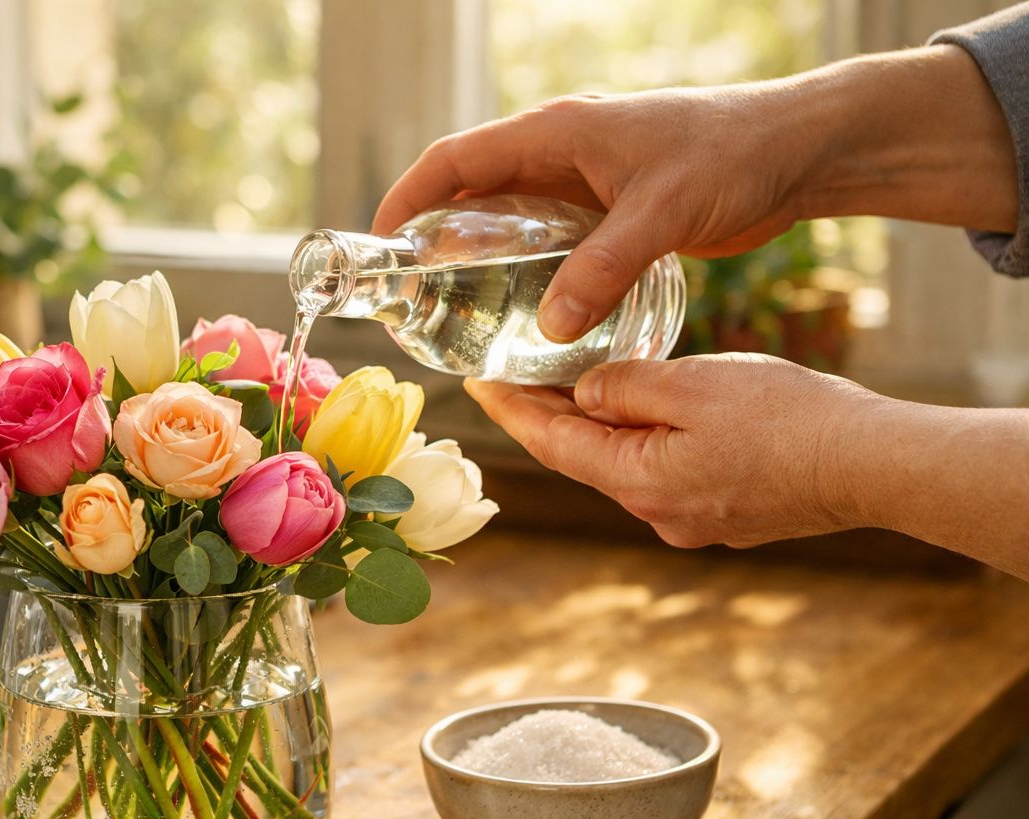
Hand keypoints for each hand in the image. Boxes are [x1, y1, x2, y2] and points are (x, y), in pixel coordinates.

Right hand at [376, 46, 1014, 342]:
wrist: (796, 151)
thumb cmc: (732, 156)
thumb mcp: (663, 212)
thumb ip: (603, 270)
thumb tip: (551, 328)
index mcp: (556, 132)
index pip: (455, 159)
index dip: (408, 199)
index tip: (380, 246)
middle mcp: (559, 153)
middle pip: (471, 192)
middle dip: (433, 239)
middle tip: (411, 296)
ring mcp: (582, 182)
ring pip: (507, 220)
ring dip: (477, 260)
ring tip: (453, 313)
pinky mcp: (608, 210)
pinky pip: (547, 242)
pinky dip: (524, 272)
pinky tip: (522, 314)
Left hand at [465, 355, 879, 548]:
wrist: (873, 464)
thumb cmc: (788, 420)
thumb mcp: (692, 384)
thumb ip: (625, 387)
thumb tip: (586, 394)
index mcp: (638, 483)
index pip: (552, 444)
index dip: (511, 411)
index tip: (476, 385)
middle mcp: (656, 514)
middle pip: (586, 457)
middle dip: (552, 414)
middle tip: (518, 373)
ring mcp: (692, 520)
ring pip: (629, 463)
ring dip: (604, 425)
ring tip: (580, 380)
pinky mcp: (726, 513)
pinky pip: (668, 470)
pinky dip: (648, 438)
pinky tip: (653, 409)